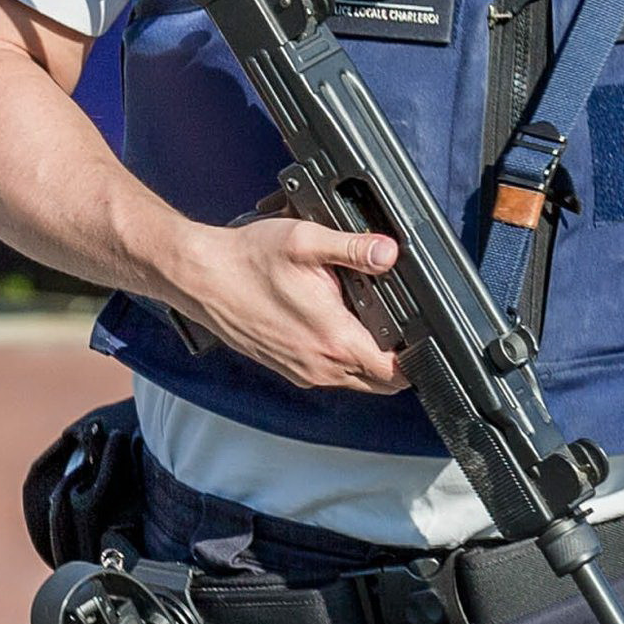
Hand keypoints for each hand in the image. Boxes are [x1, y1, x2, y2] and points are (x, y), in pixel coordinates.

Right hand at [164, 207, 408, 393]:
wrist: (201, 277)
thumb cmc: (247, 261)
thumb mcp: (306, 241)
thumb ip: (354, 248)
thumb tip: (390, 253)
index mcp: (333, 340)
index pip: (396, 372)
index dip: (417, 356)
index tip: (421, 333)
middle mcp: (320, 365)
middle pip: (381, 382)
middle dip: (397, 359)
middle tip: (398, 322)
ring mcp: (302, 372)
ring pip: (355, 380)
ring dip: (368, 359)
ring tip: (365, 319)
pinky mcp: (288, 368)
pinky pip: (329, 374)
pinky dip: (341, 358)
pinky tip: (333, 324)